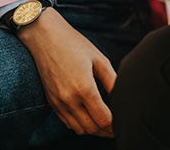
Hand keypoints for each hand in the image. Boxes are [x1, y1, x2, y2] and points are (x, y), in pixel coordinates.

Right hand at [16, 8, 116, 136]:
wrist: (45, 38)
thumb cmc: (74, 44)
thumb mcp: (99, 59)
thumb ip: (112, 80)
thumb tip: (123, 96)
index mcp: (84, 88)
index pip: (103, 119)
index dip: (116, 125)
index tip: (124, 123)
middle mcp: (69, 99)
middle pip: (92, 128)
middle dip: (107, 131)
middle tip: (119, 127)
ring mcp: (58, 102)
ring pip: (79, 129)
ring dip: (93, 130)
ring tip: (107, 125)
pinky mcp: (51, 102)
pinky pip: (67, 123)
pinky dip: (80, 125)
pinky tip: (90, 118)